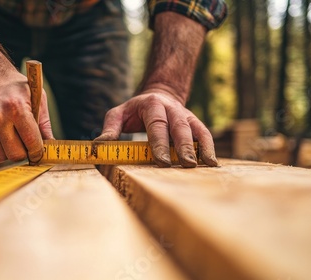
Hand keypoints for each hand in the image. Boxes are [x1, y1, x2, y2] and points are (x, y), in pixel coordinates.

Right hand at [0, 70, 52, 162]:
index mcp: (15, 108)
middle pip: (14, 155)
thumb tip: (51, 148)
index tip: (37, 151)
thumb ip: (44, 124)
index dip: (37, 150)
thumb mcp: (36, 98)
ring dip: (5, 150)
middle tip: (22, 142)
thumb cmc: (15, 88)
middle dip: (22, 152)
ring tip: (7, 134)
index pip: (32, 143)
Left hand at [95, 89, 217, 167]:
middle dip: (184, 147)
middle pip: (180, 127)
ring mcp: (186, 116)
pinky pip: (204, 134)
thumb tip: (99, 146)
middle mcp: (172, 109)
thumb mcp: (118, 114)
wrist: (159, 94)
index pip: (157, 125)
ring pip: (196, 130)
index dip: (160, 143)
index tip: (161, 161)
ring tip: (207, 164)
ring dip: (202, 147)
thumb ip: (110, 129)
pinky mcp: (194, 123)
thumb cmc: (134, 110)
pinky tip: (212, 162)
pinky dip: (209, 147)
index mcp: (152, 105)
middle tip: (186, 164)